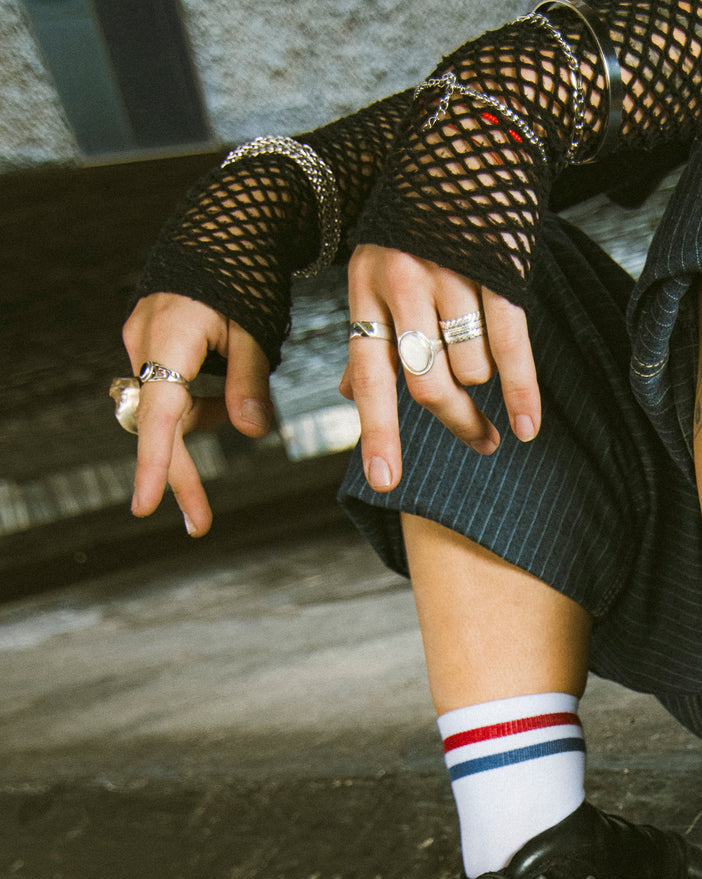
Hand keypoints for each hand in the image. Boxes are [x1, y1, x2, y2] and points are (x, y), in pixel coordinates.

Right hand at [121, 293, 273, 535]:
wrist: (227, 227)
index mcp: (170, 338)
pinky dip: (203, 396)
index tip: (146, 505)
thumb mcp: (255, 332)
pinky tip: (227, 370)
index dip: (156, 463)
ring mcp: (144, 342)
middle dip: (181, 473)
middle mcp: (145, 342)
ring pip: (172, 407)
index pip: (160, 413)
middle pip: (159, 424)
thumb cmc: (244, 276)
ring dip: (207, 416)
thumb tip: (253, 433)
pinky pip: (175, 387)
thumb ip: (249, 383)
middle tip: (200, 524)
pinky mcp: (152, 342)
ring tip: (245, 387)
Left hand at [340, 245, 539, 492]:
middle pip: (428, 384)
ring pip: (472, 369)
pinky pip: (511, 349)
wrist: (467, 146)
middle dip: (456, 423)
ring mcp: (452, 277)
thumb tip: (352, 400)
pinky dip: (522, 394)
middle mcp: (403, 284)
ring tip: (494, 378)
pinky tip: (528, 427)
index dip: (379, 433)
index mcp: (365, 290)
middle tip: (480, 445)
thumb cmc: (418, 225)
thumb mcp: (376, 272)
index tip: (386, 483)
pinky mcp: (498, 273)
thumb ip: (370, 336)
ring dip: (487, 387)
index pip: (369, 377)